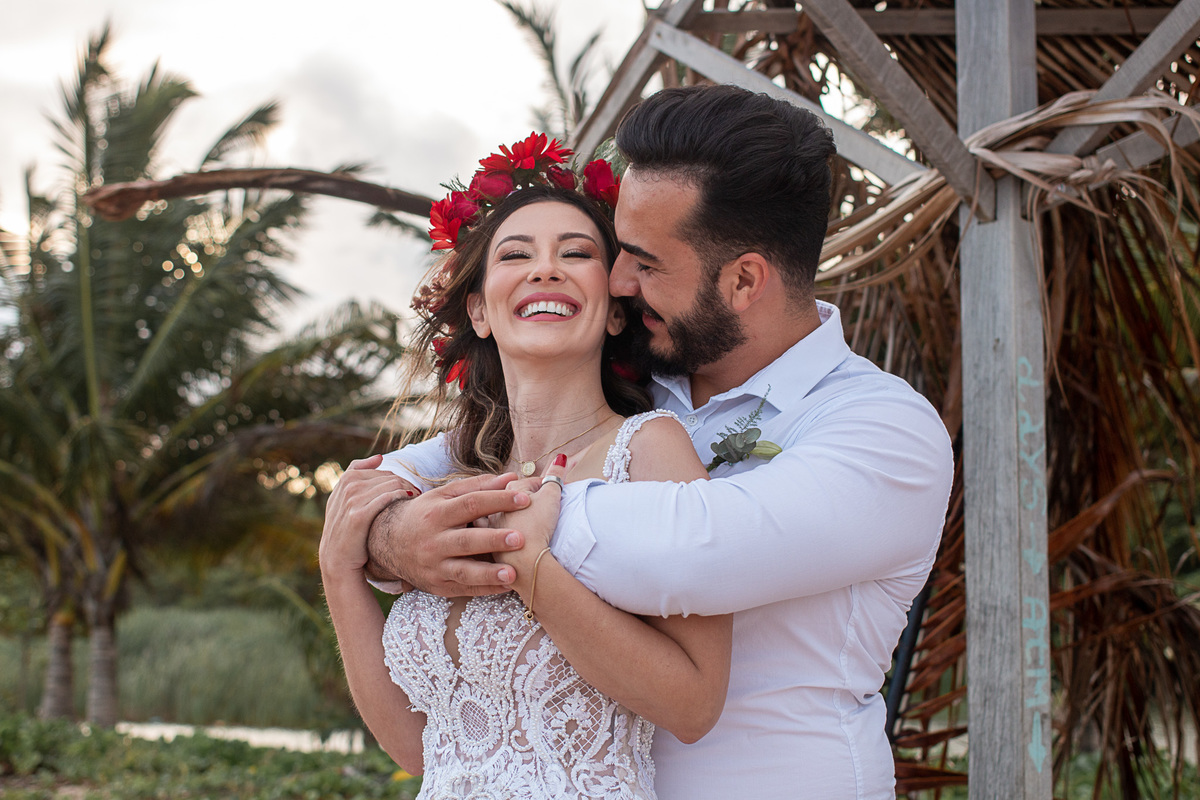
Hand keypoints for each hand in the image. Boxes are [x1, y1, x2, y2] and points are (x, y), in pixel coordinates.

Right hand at [319, 454, 416, 578]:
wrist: (338, 560)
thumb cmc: (349, 530)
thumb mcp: (346, 500)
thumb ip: (359, 475)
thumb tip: (380, 457)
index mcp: (347, 480)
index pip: (382, 470)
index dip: (398, 479)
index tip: (409, 490)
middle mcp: (348, 487)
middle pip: (389, 477)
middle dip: (406, 485)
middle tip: (418, 497)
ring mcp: (351, 500)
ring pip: (391, 485)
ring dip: (407, 491)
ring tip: (416, 502)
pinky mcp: (358, 516)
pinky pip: (387, 498)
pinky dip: (400, 498)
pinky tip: (408, 504)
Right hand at [365, 471, 534, 596]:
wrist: (387, 542)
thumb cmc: (426, 514)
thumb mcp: (444, 496)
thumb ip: (478, 487)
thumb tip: (512, 479)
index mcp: (438, 513)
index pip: (471, 504)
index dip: (498, 501)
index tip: (525, 500)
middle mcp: (434, 540)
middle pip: (466, 540)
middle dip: (493, 540)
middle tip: (521, 539)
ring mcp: (434, 566)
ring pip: (463, 571)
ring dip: (489, 573)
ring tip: (514, 573)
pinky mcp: (437, 586)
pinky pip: (463, 589)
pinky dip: (485, 589)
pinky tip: (506, 586)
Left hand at [494, 457, 564, 581]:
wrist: (525, 561)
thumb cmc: (538, 525)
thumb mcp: (551, 497)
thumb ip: (556, 476)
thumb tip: (561, 457)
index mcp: (507, 490)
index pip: (530, 483)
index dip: (546, 487)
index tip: (557, 493)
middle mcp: (493, 506)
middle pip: (512, 499)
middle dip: (525, 501)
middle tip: (542, 509)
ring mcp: (489, 528)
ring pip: (499, 518)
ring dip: (510, 519)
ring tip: (525, 526)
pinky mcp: (490, 547)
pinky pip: (496, 539)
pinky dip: (501, 538)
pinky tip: (508, 544)